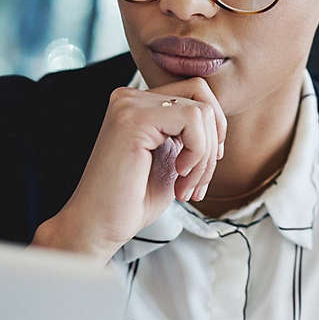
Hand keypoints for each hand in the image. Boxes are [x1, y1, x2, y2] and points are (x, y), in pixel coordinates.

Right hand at [31, 76, 226, 263]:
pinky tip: (178, 176)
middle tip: (196, 182)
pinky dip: (197, 153)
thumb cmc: (133, 200)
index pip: (196, 92)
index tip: (205, 164)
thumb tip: (219, 119)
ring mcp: (129, 104)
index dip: (213, 128)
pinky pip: (193, 120)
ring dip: (204, 157)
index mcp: (139, 104)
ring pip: (202, 111)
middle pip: (202, 95)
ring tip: (186, 187)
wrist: (99, 227)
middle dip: (212, 142)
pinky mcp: (133, 119)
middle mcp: (131, 98)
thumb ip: (190, 134)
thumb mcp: (172, 157)